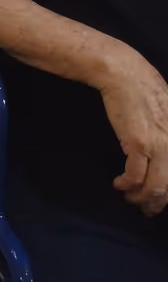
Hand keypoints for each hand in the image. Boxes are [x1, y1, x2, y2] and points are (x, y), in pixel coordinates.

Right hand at [100, 47, 167, 215]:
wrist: (123, 72)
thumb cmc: (144, 88)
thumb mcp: (167, 111)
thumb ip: (167, 132)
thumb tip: (163, 155)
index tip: (160, 200)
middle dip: (157, 203)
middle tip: (146, 209)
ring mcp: (159, 145)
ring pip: (155, 187)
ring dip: (141, 198)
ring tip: (131, 198)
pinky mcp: (139, 144)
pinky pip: (135, 176)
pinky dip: (127, 185)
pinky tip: (119, 184)